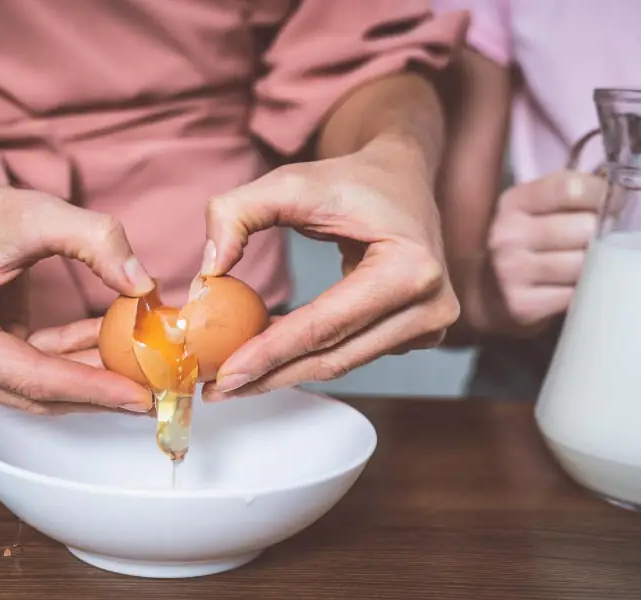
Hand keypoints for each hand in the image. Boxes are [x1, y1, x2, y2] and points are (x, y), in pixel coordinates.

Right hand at [0, 163, 154, 413]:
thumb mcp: (40, 213)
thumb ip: (96, 240)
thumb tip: (143, 286)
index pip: (34, 379)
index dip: (92, 389)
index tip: (141, 396)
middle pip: (38, 394)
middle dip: (100, 392)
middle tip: (157, 392)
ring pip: (43, 388)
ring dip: (95, 375)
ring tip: (147, 366)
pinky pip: (40, 368)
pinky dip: (78, 355)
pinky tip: (118, 340)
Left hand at [200, 140, 459, 399]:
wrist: (402, 178)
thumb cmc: (351, 181)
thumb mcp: (289, 182)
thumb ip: (237, 213)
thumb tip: (210, 270)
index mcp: (411, 269)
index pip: (326, 325)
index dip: (270, 353)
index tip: (223, 374)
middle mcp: (430, 305)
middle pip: (333, 358)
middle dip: (269, 375)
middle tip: (216, 389)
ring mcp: (429, 326)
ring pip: (340, 363)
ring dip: (283, 371)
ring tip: (231, 377)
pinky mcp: (417, 334)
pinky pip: (350, 353)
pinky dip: (305, 357)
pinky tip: (266, 355)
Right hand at [486, 170, 604, 332]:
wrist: (485, 295)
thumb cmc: (522, 247)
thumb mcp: (530, 212)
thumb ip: (566, 199)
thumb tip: (616, 196)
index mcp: (512, 204)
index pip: (570, 188)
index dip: (599, 195)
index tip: (606, 205)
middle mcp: (506, 235)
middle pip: (585, 227)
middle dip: (600, 235)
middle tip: (595, 242)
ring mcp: (511, 272)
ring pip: (584, 264)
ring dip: (594, 267)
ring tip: (585, 266)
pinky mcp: (521, 306)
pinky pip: (575, 295)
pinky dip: (582, 292)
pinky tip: (572, 288)